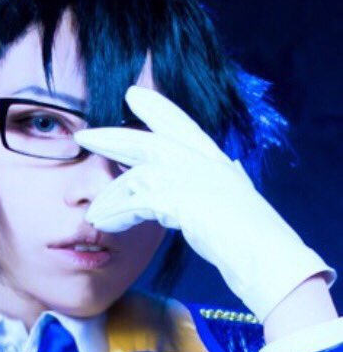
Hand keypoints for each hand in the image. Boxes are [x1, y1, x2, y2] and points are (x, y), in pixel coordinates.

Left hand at [73, 86, 335, 322]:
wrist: (266, 257)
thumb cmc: (250, 238)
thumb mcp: (231, 199)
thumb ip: (218, 181)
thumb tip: (225, 164)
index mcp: (213, 160)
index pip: (181, 124)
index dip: (158, 108)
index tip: (133, 94)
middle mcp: (203, 162)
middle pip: (147, 142)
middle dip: (113, 138)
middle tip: (85, 136)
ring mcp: (193, 178)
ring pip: (136, 178)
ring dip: (110, 198)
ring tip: (93, 215)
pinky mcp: (182, 200)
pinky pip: (137, 203)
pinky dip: (118, 215)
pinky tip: (104, 225)